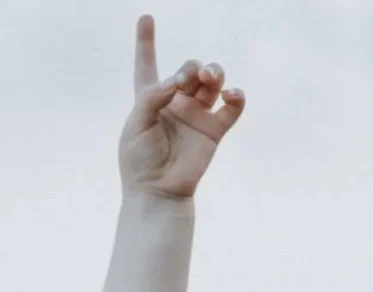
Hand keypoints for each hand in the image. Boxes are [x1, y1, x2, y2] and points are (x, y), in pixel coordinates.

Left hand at [119, 15, 245, 198]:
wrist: (157, 192)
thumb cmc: (139, 162)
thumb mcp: (136, 126)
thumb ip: (152, 97)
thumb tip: (178, 81)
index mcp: (149, 100)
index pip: (147, 66)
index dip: (146, 43)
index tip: (145, 18)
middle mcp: (175, 103)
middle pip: (190, 69)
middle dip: (190, 67)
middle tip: (185, 81)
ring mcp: (196, 115)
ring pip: (213, 81)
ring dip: (214, 73)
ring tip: (209, 79)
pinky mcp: (214, 130)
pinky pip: (232, 106)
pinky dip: (236, 96)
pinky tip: (231, 95)